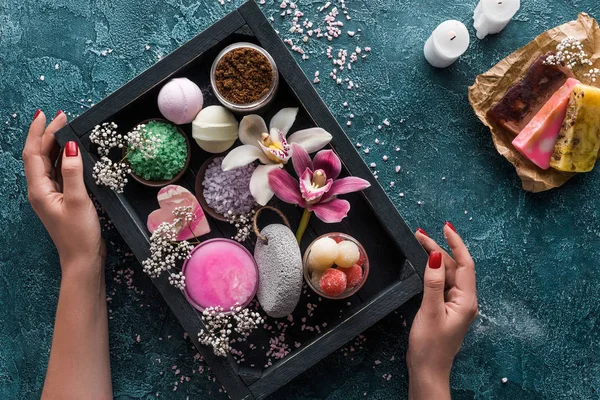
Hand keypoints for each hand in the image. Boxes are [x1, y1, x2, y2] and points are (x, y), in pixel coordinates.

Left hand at [23, 110, 104, 275]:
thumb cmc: (79, 234)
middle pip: (38, 155)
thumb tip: (71, 147)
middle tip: (62, 117)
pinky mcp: (61, 199)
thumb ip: (73, 172)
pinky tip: (73, 153)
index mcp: (38, 189)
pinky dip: (64, 159)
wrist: (82, 260)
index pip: (33, 153)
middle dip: (47, 134)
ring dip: (55, 145)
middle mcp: (40, 190)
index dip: (39, 132)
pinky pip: (58, 173)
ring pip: (48, 163)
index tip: (48, 115)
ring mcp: (50, 195)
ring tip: (67, 129)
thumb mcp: (78, 201)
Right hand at [407, 223, 477, 399]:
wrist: (427, 371)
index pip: (465, 264)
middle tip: (419, 234)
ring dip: (435, 258)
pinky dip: (432, 271)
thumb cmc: (430, 346)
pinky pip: (441, 284)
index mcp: (467, 300)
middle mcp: (464, 300)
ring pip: (447, 274)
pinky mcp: (445, 309)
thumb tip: (436, 256)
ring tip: (418, 243)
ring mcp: (455, 304)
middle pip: (454, 267)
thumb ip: (433, 283)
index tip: (445, 227)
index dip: (456, 244)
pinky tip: (423, 264)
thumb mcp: (430, 311)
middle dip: (439, 248)